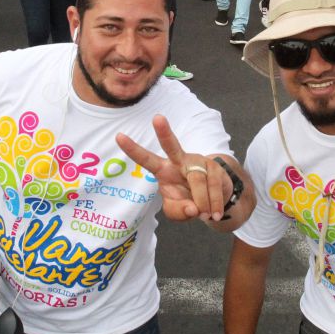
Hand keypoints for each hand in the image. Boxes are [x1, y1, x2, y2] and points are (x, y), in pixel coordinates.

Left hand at [115, 114, 232, 221]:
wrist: (213, 201)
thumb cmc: (188, 203)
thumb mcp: (178, 212)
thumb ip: (179, 212)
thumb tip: (193, 209)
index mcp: (163, 170)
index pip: (146, 159)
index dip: (133, 149)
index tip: (119, 136)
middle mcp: (179, 161)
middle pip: (171, 145)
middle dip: (164, 132)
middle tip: (157, 118)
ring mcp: (198, 161)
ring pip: (197, 180)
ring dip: (202, 203)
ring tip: (205, 215)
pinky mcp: (215, 166)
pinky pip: (214, 187)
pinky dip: (215, 204)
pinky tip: (215, 213)